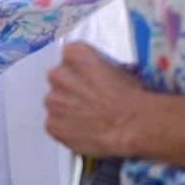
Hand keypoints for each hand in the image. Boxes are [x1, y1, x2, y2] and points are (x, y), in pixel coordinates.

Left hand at [43, 42, 144, 157]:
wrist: (133, 126)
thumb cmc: (130, 97)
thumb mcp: (117, 69)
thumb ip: (95, 68)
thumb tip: (94, 76)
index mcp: (74, 54)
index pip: (71, 57)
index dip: (82, 70)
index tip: (91, 79)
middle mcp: (58, 74)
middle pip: (60, 79)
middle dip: (73, 88)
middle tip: (91, 100)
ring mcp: (52, 101)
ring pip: (57, 102)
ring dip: (68, 108)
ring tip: (89, 118)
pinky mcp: (52, 125)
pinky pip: (55, 124)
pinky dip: (66, 128)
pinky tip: (84, 130)